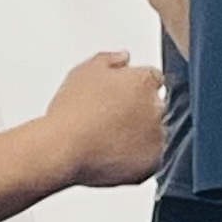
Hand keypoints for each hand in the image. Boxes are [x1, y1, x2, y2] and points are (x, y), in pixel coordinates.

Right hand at [45, 51, 164, 188]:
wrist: (64, 149)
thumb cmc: (72, 112)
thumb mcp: (84, 71)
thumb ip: (109, 59)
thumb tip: (122, 58)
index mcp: (143, 82)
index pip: (153, 78)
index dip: (135, 86)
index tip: (123, 94)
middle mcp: (156, 108)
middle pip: (155, 105)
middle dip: (139, 110)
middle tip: (110, 118)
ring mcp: (157, 137)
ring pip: (154, 133)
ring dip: (139, 134)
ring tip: (106, 138)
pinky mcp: (153, 163)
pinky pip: (149, 158)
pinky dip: (135, 157)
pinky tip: (111, 153)